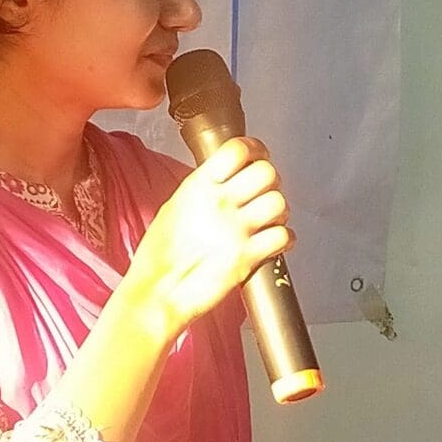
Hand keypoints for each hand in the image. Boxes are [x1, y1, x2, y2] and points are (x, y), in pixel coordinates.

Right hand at [121, 137, 293, 339]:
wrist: (158, 292)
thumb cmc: (159, 255)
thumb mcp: (173, 208)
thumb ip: (202, 190)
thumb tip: (223, 180)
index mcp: (198, 186)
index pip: (238, 150)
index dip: (255, 150)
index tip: (257, 156)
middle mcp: (220, 203)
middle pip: (267, 172)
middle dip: (269, 181)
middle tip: (263, 191)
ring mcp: (236, 230)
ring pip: (279, 202)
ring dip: (278, 210)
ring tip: (268, 219)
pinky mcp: (248, 257)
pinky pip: (284, 236)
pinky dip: (284, 238)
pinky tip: (273, 242)